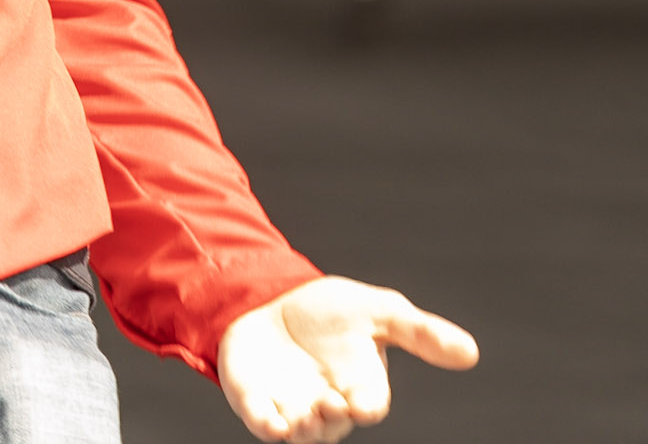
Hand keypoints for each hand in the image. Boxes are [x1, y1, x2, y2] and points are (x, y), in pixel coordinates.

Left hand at [217, 276, 477, 441]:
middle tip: (327, 402)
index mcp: (362, 387)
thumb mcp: (377, 311)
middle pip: (334, 425)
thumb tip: (471, 352)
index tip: (361, 401)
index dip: (366, 405)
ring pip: (302, 432)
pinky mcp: (256, 401)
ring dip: (302, 429)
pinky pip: (262, 422)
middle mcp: (329, 405)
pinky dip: (267, 426)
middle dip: (332, 417)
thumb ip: (419, 332)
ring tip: (299, 415)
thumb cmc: (332, 312)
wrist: (274, 296)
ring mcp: (291, 406)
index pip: (370, 404)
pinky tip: (271, 423)